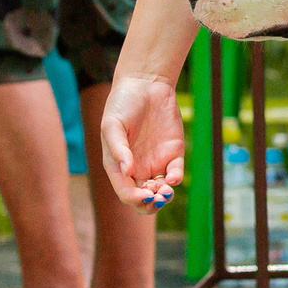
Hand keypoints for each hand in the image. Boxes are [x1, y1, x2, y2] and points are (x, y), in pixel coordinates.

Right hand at [99, 73, 184, 207]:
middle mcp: (137, 169)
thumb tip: (126, 171)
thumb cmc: (122, 104)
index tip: (144, 195)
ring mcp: (155, 163)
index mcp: (118, 167)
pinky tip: (173, 177)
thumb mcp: (112, 124)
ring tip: (166, 190)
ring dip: (164, 196)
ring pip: (161, 191)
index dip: (134, 199)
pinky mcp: (173, 154)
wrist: (145, 85)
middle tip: (157, 196)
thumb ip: (118, 148)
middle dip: (151, 203)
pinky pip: (175, 173)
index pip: (125, 192)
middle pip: (144, 199)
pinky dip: (175, 179)